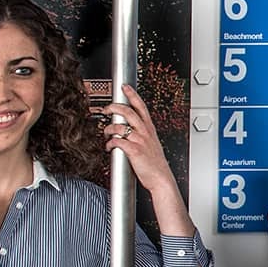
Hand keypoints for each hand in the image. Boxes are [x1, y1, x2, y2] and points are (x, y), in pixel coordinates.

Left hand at [102, 86, 195, 234]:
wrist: (161, 179)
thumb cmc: (155, 164)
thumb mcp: (151, 145)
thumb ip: (141, 135)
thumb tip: (128, 132)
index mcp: (149, 129)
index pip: (141, 107)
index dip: (132, 95)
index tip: (124, 87)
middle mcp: (145, 132)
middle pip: (128, 111)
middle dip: (115, 107)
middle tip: (107, 109)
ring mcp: (140, 141)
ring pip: (120, 126)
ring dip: (109, 128)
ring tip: (106, 133)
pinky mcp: (134, 151)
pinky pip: (117, 141)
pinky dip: (110, 143)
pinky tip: (109, 147)